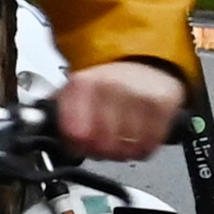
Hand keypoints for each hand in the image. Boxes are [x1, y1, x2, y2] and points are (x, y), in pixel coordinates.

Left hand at [54, 58, 185, 161]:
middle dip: (101, 152)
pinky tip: (138, 139)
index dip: (77, 147)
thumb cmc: (107, 82)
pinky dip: (143, 149)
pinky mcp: (162, 105)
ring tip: (121, 141)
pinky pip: (150, 144)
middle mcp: (110, 88)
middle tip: (103, 147)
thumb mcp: (75, 90)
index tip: (81, 146)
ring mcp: (138, 96)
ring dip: (123, 152)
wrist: (142, 61)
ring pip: (127, 148)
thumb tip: (51, 138)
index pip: (75, 134)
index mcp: (82, 84)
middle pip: (102, 145)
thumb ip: (59, 113)